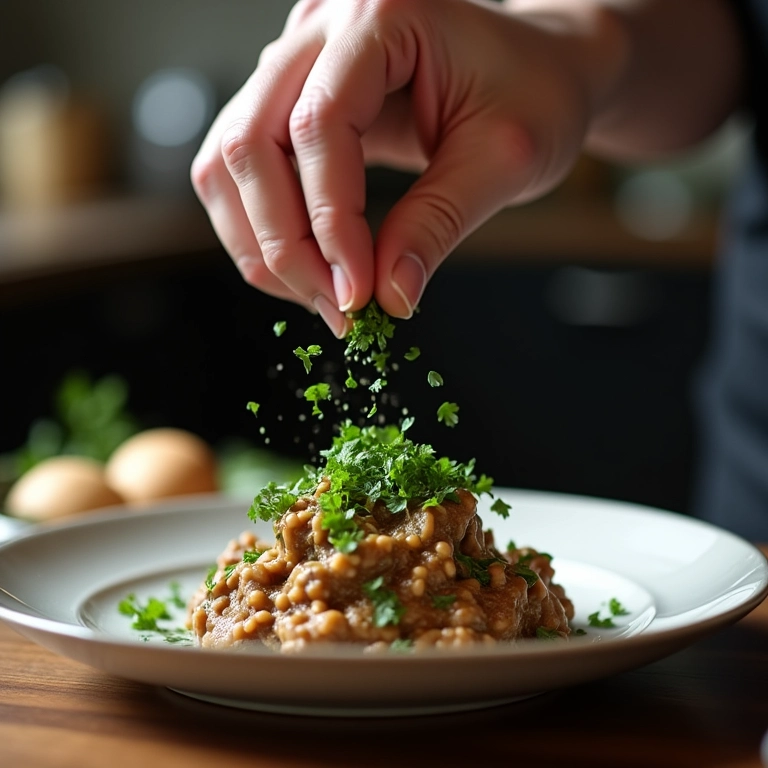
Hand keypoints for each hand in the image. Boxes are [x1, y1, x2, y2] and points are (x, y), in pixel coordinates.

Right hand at [191, 0, 599, 335]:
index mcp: (381, 14)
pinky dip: (264, 229)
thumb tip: (387, 296)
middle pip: (249, 142)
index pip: (320, 125)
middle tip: (336, 307)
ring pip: (229, 160)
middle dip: (284, 243)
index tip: (357, 293)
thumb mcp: (505, 160)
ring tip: (322, 297)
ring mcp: (298, 62)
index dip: (329, 221)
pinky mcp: (293, 103)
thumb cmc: (536, 95)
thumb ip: (438, 225)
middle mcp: (321, 28)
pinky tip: (308, 269)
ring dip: (263, 243)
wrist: (538, 71)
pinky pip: (245, 170)